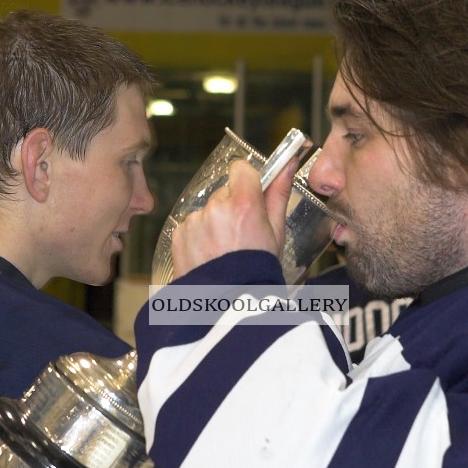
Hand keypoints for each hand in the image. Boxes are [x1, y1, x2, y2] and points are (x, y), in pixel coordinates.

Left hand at [171, 158, 296, 278]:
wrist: (229, 305)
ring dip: (214, 224)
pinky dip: (199, 237)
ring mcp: (194, 222)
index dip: (247, 182)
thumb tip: (289, 163)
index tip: (251, 197)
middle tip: (240, 236)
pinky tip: (209, 257)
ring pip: (207, 211)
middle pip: (224, 193)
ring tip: (223, 251)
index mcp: (244, 205)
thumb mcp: (277, 233)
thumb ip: (279, 193)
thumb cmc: (258, 271)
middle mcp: (216, 209)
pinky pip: (191, 226)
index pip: (240, 168)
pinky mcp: (179, 235)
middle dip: (232, 208)